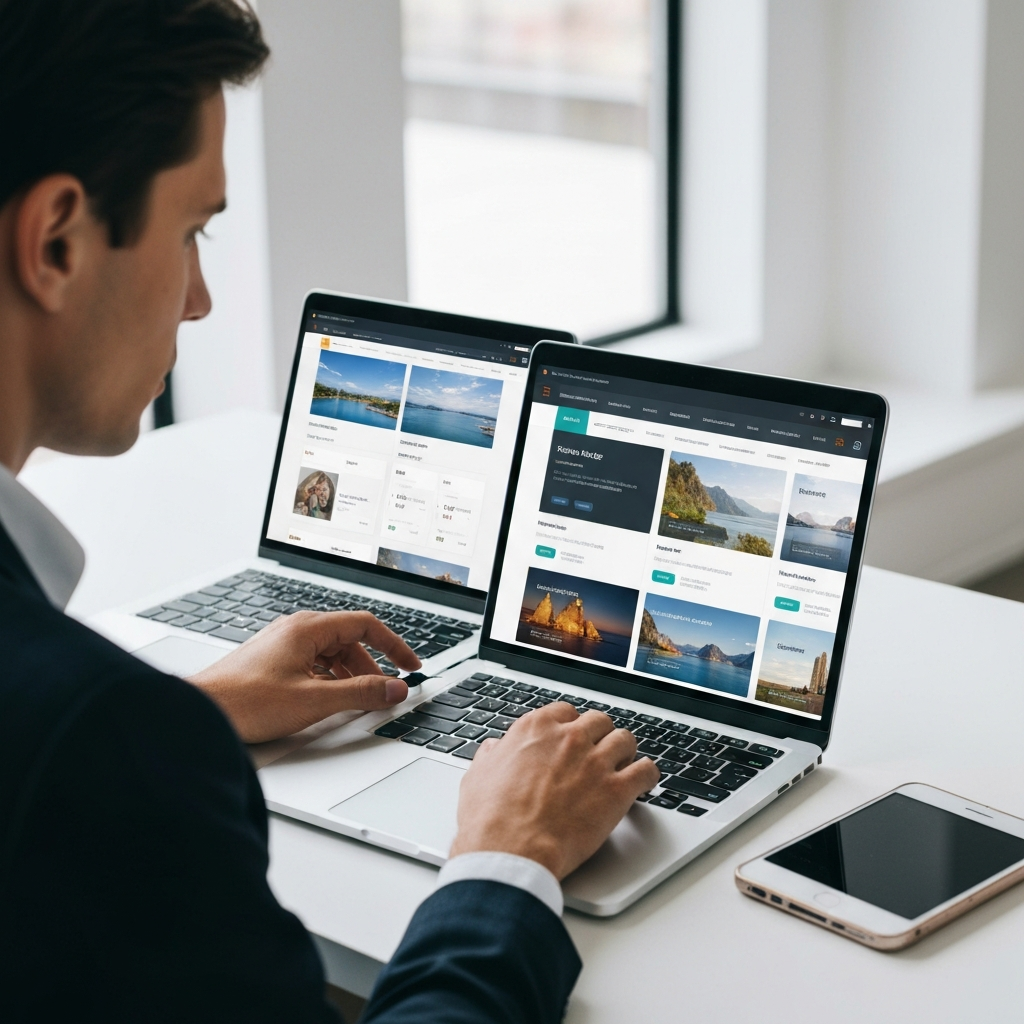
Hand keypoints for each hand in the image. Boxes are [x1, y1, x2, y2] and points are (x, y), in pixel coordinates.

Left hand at [188, 611, 420, 742]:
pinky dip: (330, 680)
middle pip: (349, 640)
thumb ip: (360, 694)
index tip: (410, 665)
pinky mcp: (273, 662)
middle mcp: (296, 630)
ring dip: (351, 675)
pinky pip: (314, 664)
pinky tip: (329, 702)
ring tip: (360, 701)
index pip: (365, 625)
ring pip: (331, 654)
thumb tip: (394, 688)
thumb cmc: (245, 702)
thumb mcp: (314, 700)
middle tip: (387, 691)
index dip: (393, 645)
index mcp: (308, 628)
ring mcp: (282, 645)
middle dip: (372, 667)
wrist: (200, 712)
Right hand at [449, 702, 659, 879]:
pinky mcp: (616, 790)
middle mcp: (569, 738)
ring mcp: (595, 762)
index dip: (570, 727)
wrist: (510, 852)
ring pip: (625, 739)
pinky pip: (646, 770)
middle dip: (599, 736)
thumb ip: (492, 756)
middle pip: (598, 721)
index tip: (572, 739)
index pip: (565, 711)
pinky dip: (647, 775)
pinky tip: (643, 783)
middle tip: (597, 753)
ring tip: (622, 765)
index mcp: (536, 729)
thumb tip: (494, 750)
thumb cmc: (490, 819)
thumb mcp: (477, 776)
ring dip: (624, 752)